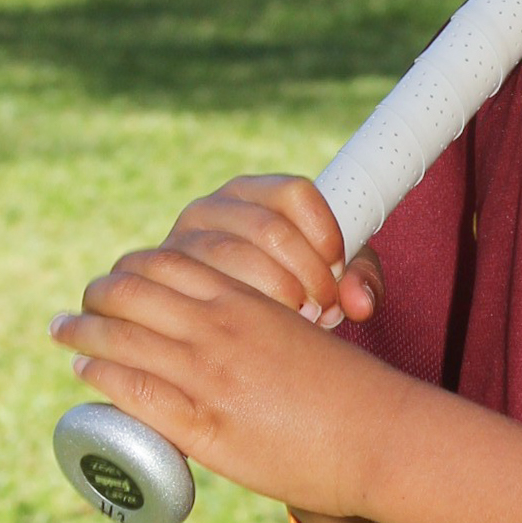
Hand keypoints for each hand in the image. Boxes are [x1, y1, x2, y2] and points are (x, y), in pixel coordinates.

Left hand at [50, 250, 398, 513]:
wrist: (382, 436)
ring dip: (83, 330)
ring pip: (122, 336)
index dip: (130, 269)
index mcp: (249, 302)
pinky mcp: (205, 426)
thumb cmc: (353, 392)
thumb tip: (248, 338)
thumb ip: (270, 330)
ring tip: (65, 332)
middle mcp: (222, 330)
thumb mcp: (306, 339)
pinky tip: (86, 369)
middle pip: (132, 292)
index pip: (168, 264)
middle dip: (96, 295)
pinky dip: (103, 373)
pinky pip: (136, 390)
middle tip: (79, 307)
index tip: (115, 282)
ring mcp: (210, 377)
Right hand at [146, 174, 381, 326]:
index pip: (295, 193)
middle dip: (307, 273)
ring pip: (233, 258)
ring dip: (277, 294)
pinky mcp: (160, 279)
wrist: (223, 324)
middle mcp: (211, 208)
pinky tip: (262, 330)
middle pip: (270, 229)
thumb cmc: (289, 289)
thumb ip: (358, 280)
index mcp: (254, 192)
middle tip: (324, 307)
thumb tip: (360, 304)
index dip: (325, 232)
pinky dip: (240, 311)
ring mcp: (180, 241)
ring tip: (300, 320)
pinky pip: (201, 288)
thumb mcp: (328, 276)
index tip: (338, 269)